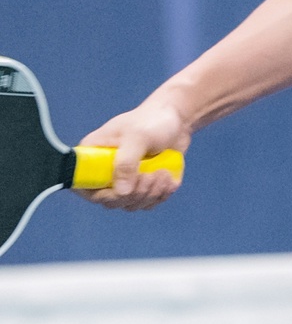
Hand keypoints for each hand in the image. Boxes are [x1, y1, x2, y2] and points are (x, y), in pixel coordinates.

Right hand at [74, 97, 190, 207]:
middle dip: (134, 194)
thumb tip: (121, 193)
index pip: (83, 186)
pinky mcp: (143, 186)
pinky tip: (169, 179)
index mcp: (92, 156)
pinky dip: (161, 195)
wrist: (176, 119)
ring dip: (150, 193)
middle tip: (150, 176)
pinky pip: (148, 203)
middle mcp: (105, 171)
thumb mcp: (138, 137)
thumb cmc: (151, 121)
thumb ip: (127, 163)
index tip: (121, 191)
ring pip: (131, 204)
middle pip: (110, 200)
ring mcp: (124, 180)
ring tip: (163, 173)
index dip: (100, 195)